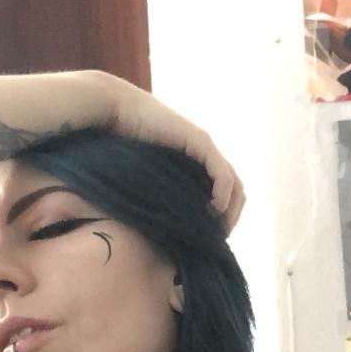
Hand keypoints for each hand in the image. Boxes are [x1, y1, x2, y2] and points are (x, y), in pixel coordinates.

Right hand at [101, 74, 244, 234]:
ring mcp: (205, 147)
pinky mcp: (199, 141)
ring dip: (231, 210)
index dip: (224, 217)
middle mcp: (206, 154)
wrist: (114, 111)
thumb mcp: (145, 178)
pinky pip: (222, 173)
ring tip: (216, 230)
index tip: (211, 239)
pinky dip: (223, 194)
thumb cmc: (121, 145)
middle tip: (216, 240)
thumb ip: (159, 196)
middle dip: (231, 218)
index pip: (225, 193)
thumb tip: (160, 230)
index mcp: (196, 163)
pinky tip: (213, 210)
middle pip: (236, 191)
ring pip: (234, 184)